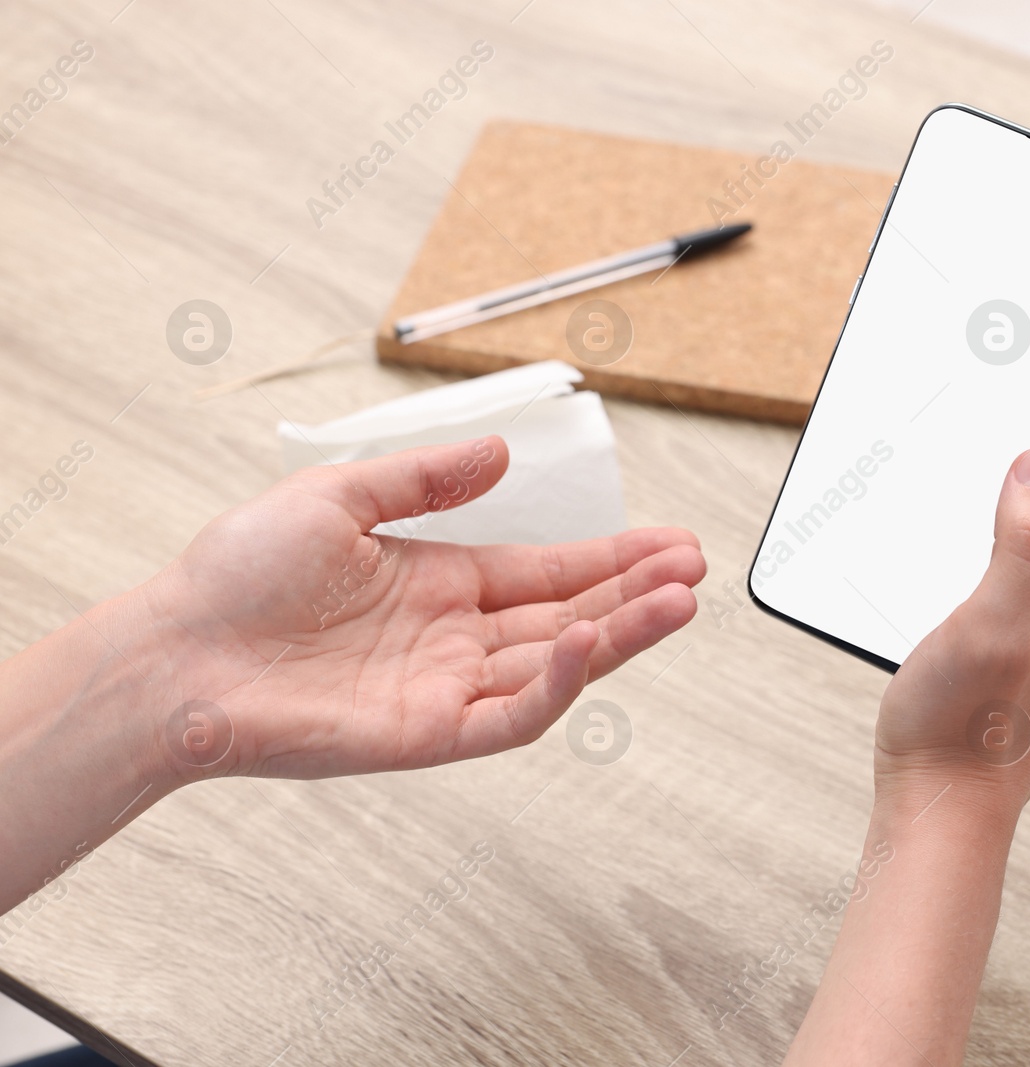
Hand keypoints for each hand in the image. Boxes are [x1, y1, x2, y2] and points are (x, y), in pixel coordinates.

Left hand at [129, 435, 703, 780]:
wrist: (174, 652)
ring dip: (620, 634)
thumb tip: (499, 454)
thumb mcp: (337, 495)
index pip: (549, 573)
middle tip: (694, 568)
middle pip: (570, 617)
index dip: (611, 557)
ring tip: (677, 601)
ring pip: (557, 665)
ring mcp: (446, 688)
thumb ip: (424, 478)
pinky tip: (590, 645)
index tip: (669, 540)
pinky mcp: (427, 734)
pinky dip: (555, 686)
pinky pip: (509, 714)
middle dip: (636, 592)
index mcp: (440, 583)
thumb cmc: (236, 575)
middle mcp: (454, 638)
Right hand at [873, 422, 1029, 823]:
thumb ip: (1026, 540)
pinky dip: (988, 542)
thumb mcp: (991, 624)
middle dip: (1020, 459)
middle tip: (964, 446)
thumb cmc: (962, 729)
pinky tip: (948, 555)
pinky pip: (1023, 559)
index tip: (1001, 404)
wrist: (945, 805)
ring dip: (1001, 502)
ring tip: (952, 499)